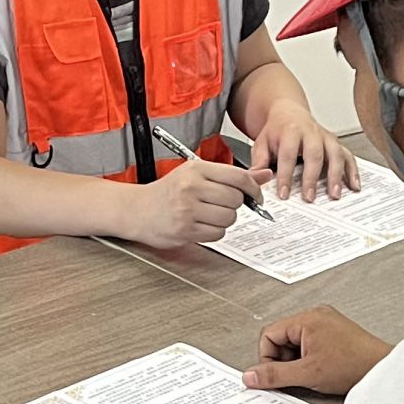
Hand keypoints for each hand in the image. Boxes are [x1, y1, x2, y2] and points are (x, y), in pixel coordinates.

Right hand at [127, 157, 267, 248]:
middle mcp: (191, 187)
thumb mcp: (198, 174)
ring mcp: (187, 210)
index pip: (238, 177)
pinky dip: (215, 231)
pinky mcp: (185, 230)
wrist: (137, 209)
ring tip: (208, 214)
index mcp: (196, 169)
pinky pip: (218, 234)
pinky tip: (201, 224)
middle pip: (236, 199)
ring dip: (224, 219)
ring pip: (229, 218)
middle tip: (221, 204)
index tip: (256, 195)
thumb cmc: (168, 191)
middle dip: (234, 205)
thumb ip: (233, 176)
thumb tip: (265, 175)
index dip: (253, 188)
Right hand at [245, 307, 390, 397]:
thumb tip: (251, 376)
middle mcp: (316, 316)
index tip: (273, 374)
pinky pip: (309, 344)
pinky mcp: (334, 332)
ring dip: (297, 361)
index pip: (269, 334)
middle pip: (281, 338)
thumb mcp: (307, 374)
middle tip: (296, 375)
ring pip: (295, 343)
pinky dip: (309, 359)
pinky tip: (321, 370)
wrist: (382, 369)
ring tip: (312, 373)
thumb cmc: (353, 365)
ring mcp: (326, 323)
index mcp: (307, 319)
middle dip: (283, 360)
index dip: (267, 357)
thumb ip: (275, 375)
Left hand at [249, 105, 360, 202]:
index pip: (288, 154)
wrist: (289, 112)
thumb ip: (259, 162)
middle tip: (309, 197)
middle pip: (314, 154)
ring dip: (336, 176)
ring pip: (335, 154)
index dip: (286, 175)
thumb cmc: (277, 130)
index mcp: (290, 131)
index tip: (284, 193)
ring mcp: (326, 137)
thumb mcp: (262, 143)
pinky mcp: (336, 144)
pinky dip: (353, 171)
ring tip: (334, 195)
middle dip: (312, 177)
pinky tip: (354, 186)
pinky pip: (348, 156)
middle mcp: (311, 132)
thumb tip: (255, 180)